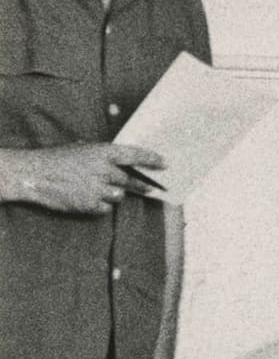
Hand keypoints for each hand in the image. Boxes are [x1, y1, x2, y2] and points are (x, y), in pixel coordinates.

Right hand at [0, 143, 166, 214]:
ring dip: (114, 195)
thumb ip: (102, 156)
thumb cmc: (57, 159)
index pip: (136, 155)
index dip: (153, 160)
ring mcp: (98, 189)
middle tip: (150, 188)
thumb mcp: (82, 149)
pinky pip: (106, 209)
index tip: (165, 164)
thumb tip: (122, 161)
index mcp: (104, 152)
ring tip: (97, 190)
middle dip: (141, 186)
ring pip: (119, 196)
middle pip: (132, 181)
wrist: (34, 175)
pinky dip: (101, 206)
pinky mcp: (90, 205)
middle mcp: (105, 170)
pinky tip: (88, 200)